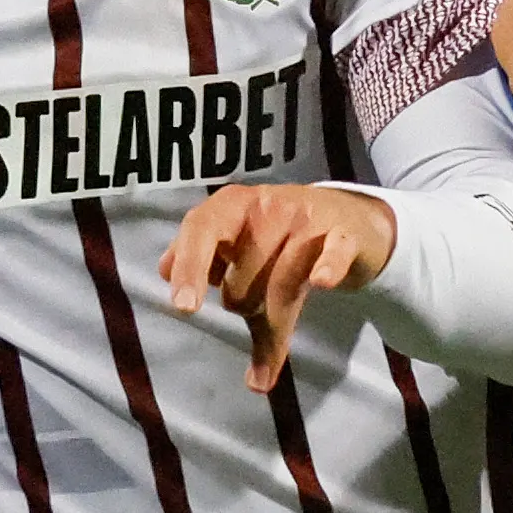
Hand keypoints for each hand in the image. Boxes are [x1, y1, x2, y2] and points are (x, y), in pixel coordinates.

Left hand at [163, 181, 401, 392]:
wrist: (351, 222)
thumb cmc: (284, 241)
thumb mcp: (242, 251)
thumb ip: (201, 263)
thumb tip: (160, 274)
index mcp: (232, 205)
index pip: (201, 230)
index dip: (190, 267)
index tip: (184, 307)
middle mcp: (268, 204)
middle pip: (244, 273)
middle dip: (246, 302)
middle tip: (257, 299)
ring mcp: (308, 216)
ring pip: (282, 278)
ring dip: (278, 308)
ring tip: (283, 305)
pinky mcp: (345, 235)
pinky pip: (332, 252)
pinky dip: (327, 267)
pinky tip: (322, 282)